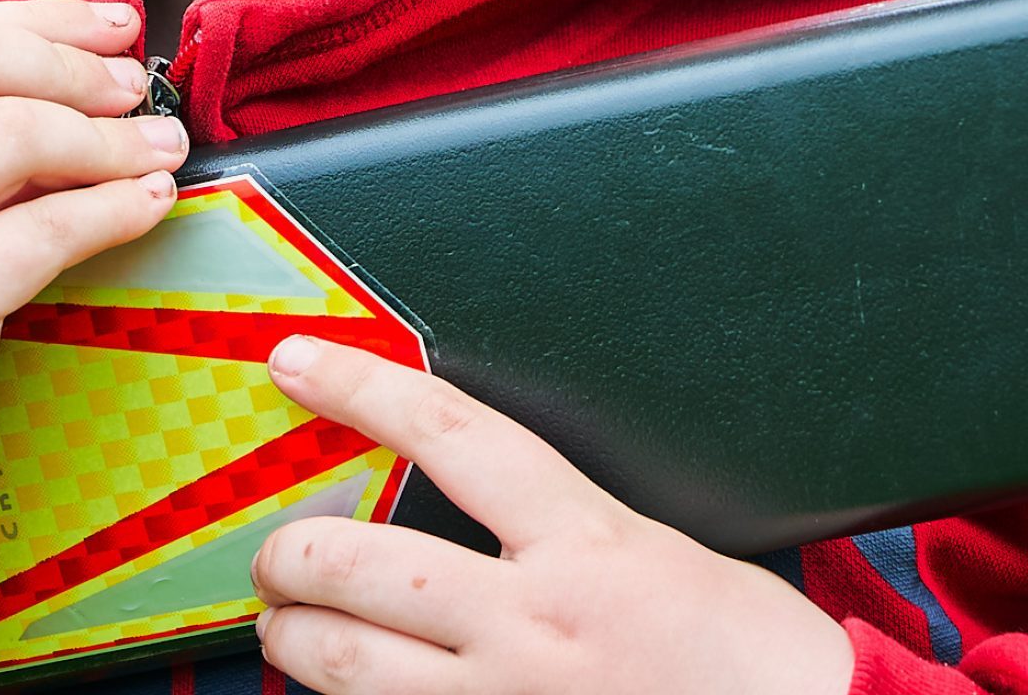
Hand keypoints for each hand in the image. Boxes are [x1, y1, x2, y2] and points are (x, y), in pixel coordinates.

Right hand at [0, 0, 186, 587]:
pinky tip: (146, 208)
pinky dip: (111, 210)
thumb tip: (41, 94)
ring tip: (162, 148)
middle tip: (137, 87)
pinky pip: (42, 235)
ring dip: (108, 136)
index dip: (39, 22)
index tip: (108, 24)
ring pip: (15, 136)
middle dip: (75, 64)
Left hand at [251, 338, 855, 694]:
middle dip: (293, 554)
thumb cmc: (753, 658)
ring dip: (295, 640)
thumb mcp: (661, 552)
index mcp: (585, 541)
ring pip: (352, 666)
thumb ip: (566, 530)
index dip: (362, 389)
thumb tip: (478, 505)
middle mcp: (536, 623)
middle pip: (364, 566)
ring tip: (282, 625)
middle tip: (275, 551)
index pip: (450, 434)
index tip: (298, 362)